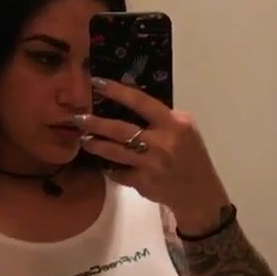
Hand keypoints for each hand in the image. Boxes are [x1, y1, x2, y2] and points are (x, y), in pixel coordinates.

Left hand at [75, 78, 230, 233]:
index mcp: (173, 124)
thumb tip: (130, 101)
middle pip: (120, 129)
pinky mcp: (142, 183)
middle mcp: (161, 142)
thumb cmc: (191, 156)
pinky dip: (111, 169)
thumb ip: (162, 118)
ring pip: (114, 152)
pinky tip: (104, 165)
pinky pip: (119, 173)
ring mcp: (150, 164)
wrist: (199, 192)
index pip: (140, 102)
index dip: (116, 91)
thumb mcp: (185, 130)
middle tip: (77, 118)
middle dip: (95, 123)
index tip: (96, 82)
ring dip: (96, 145)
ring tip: (83, 140)